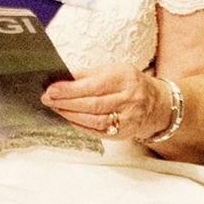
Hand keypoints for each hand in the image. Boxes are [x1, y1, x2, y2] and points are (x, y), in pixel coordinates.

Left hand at [41, 63, 171, 142]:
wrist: (155, 103)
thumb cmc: (128, 84)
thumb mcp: (112, 71)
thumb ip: (87, 74)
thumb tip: (60, 78)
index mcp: (125, 78)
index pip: (94, 85)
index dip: (70, 89)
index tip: (51, 89)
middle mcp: (129, 99)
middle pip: (93, 104)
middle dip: (66, 102)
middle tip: (48, 99)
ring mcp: (128, 118)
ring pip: (94, 120)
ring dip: (71, 115)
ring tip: (56, 109)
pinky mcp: (124, 133)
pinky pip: (97, 131)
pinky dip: (80, 125)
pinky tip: (69, 119)